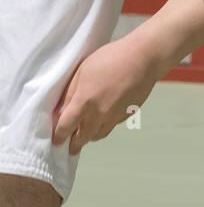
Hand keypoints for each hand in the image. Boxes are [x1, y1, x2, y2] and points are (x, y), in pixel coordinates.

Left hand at [52, 35, 158, 155]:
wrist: (143, 58)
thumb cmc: (111, 58)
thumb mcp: (82, 71)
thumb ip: (70, 93)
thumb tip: (61, 111)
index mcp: (84, 101)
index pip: (66, 127)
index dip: (59, 136)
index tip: (56, 140)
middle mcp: (99, 114)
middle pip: (83, 137)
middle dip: (75, 144)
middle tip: (71, 148)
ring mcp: (115, 116)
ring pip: (99, 134)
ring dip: (90, 136)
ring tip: (86, 135)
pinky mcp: (127, 114)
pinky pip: (112, 125)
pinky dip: (105, 125)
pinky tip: (104, 118)